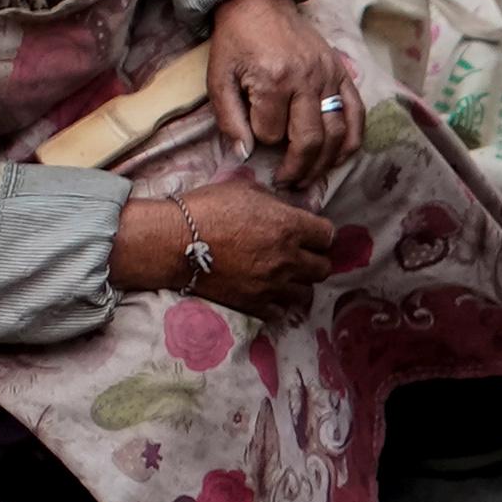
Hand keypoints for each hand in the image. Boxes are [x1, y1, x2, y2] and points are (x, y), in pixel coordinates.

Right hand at [116, 175, 351, 321]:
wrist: (173, 242)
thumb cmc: (206, 208)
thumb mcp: (244, 189)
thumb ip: (274, 201)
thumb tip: (289, 208)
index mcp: (289, 226)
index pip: (328, 235)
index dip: (320, 233)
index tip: (309, 233)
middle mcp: (287, 258)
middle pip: (323, 268)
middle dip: (314, 260)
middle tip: (299, 254)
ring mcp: (271, 285)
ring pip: (305, 293)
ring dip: (298, 283)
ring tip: (283, 275)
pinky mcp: (253, 304)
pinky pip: (280, 311)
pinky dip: (277, 303)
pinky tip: (267, 292)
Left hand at [203, 0, 357, 176]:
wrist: (258, 4)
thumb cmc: (235, 43)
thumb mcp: (218, 78)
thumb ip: (229, 119)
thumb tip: (244, 155)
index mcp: (273, 80)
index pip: (271, 134)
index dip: (261, 143)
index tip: (254, 140)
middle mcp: (306, 80)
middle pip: (310, 141)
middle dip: (298, 169)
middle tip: (288, 184)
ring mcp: (329, 76)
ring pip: (336, 134)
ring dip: (324, 164)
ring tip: (309, 177)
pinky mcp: (342, 73)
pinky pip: (356, 114)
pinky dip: (352, 140)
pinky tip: (338, 157)